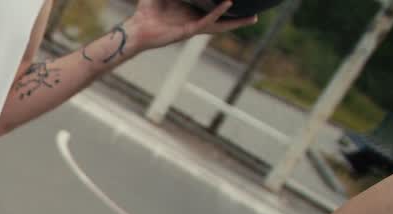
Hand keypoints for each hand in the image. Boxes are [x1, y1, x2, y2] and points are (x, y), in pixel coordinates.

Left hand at [124, 0, 257, 52]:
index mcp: (191, 11)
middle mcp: (195, 20)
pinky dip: (217, 12)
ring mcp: (193, 27)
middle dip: (238, 18)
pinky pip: (206, 21)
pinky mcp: (188, 31)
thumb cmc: (146, 11)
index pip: (213, 8)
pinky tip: (228, 4)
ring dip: (235, 21)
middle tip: (256, 15)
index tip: (236, 0)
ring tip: (253, 17)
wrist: (136, 28)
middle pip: (222, 19)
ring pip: (220, 24)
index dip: (225, 4)